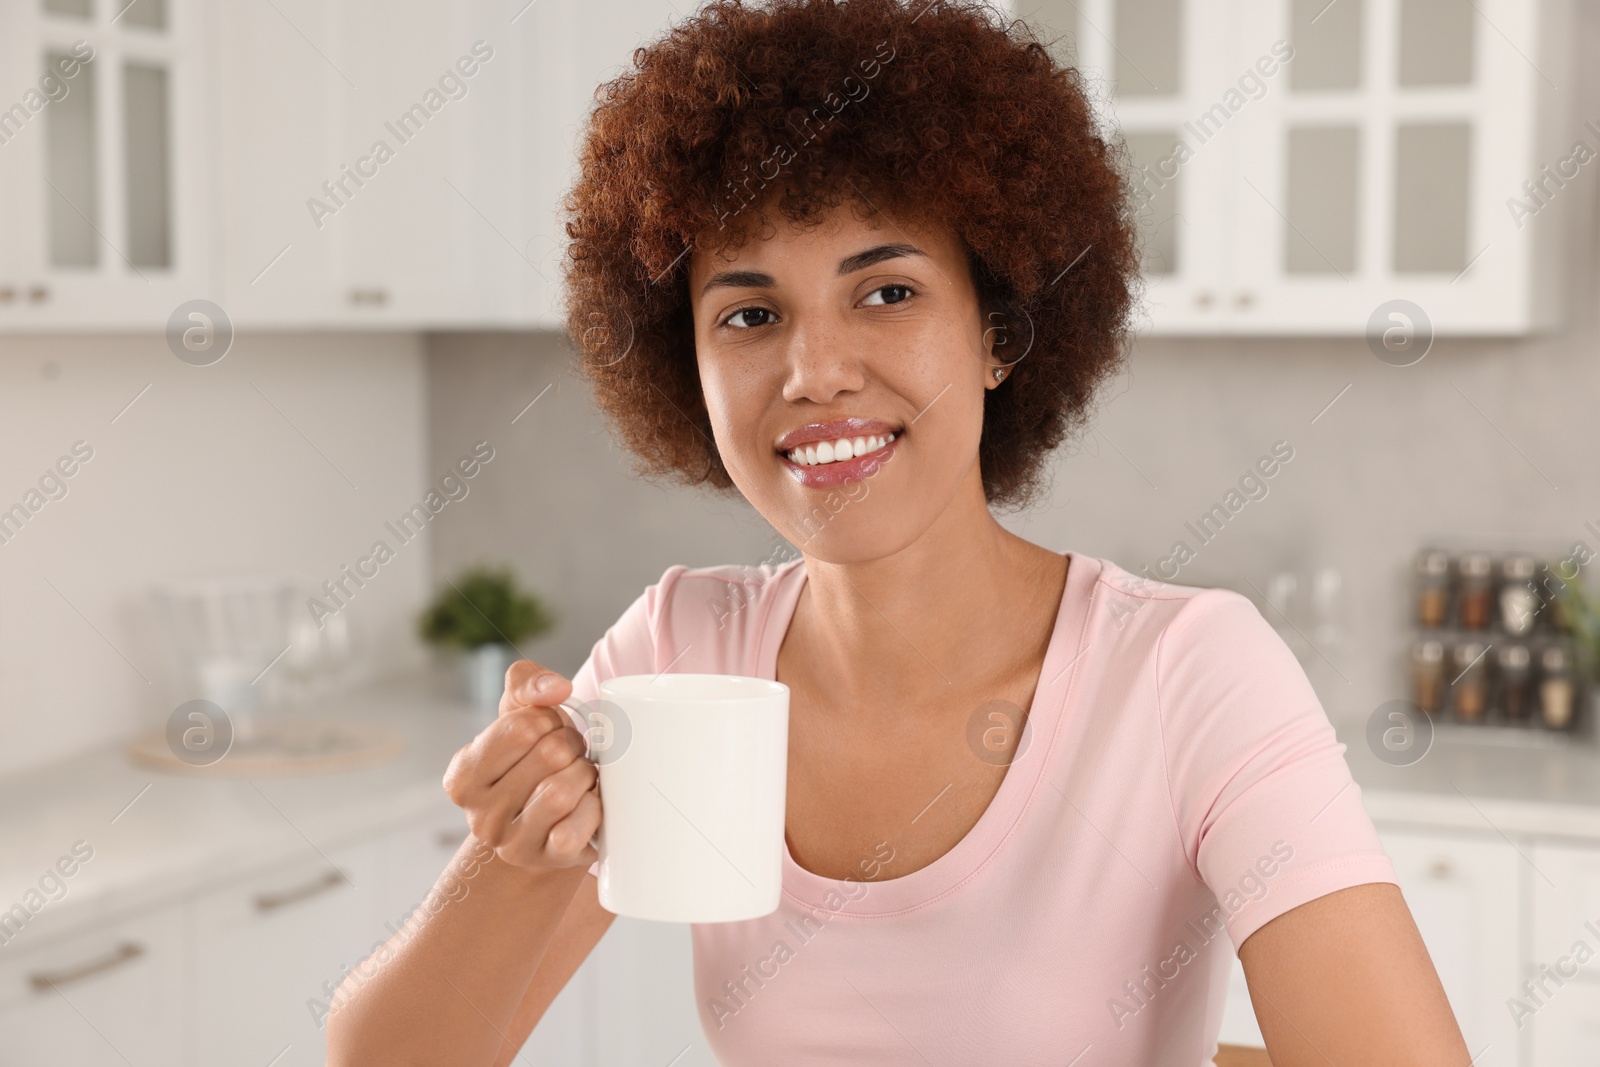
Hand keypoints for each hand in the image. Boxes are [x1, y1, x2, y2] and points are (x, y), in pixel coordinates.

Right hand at [442, 659, 599, 869]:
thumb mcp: (520, 714)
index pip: (522, 727)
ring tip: (580, 777)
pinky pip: (576, 828)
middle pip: (549, 755)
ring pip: (562, 790)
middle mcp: (479, 816)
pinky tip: (588, 804)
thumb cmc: (533, 761)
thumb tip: (556, 688)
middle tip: (571, 755)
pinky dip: (593, 808)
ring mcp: (512, 844)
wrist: (550, 823)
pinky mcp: (547, 861)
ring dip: (584, 774)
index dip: (549, 720)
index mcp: (463, 776)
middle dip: (572, 746)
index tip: (549, 731)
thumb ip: (527, 684)